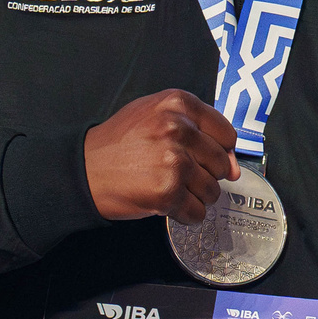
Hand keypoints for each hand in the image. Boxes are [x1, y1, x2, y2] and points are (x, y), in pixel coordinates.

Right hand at [84, 90, 240, 222]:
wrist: (83, 170)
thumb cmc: (119, 144)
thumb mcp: (155, 118)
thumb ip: (199, 132)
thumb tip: (234, 167)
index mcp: (178, 104)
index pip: (226, 134)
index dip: (218, 151)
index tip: (202, 157)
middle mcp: (178, 129)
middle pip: (221, 165)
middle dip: (203, 175)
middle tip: (176, 174)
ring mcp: (174, 161)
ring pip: (212, 191)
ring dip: (194, 196)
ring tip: (168, 187)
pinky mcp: (167, 191)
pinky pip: (197, 212)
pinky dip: (184, 214)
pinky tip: (164, 202)